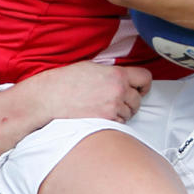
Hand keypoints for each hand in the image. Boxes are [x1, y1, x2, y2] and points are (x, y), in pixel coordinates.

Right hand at [16, 62, 151, 122]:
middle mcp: (118, 91)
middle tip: (114, 102)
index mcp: (116, 74)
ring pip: (129, 114)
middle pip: (138, 100)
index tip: (139, 89)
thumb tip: (123, 77)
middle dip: (129, 102)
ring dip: (120, 113)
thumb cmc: (65, 82)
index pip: (145, 78)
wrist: (48, 99)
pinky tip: (98, 117)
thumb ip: (111, 73)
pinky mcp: (106, 122)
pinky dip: (112, 123)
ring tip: (102, 109)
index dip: (143, 85)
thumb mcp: (91, 67)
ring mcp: (113, 108)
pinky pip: (118, 125)